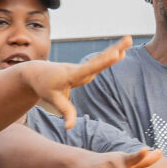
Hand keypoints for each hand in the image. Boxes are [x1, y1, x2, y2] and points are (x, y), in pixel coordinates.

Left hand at [17, 36, 131, 130]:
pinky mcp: (84, 70)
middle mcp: (79, 69)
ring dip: (115, 49)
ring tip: (129, 40)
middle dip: (114, 50)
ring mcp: (82, 68)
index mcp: (72, 74)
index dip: (103, 62)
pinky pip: (99, 62)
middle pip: (99, 59)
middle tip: (128, 39)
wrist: (37, 73)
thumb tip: (69, 127)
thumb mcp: (52, 99)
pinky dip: (109, 56)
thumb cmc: (44, 86)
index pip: (90, 68)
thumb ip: (64, 112)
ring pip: (100, 59)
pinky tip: (120, 51)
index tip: (115, 54)